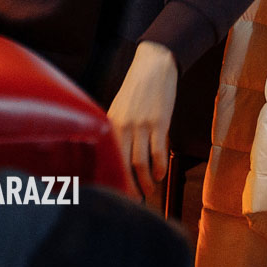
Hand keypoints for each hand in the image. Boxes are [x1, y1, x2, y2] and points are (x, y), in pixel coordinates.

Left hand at [107, 40, 178, 203]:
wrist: (153, 66)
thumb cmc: (136, 91)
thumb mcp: (120, 109)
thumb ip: (117, 131)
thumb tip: (117, 158)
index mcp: (110, 124)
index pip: (107, 158)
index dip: (110, 178)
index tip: (112, 193)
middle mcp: (123, 126)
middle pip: (123, 165)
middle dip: (128, 187)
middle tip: (133, 200)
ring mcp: (141, 125)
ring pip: (140, 163)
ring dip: (145, 182)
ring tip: (148, 191)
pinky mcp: (159, 122)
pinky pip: (158, 152)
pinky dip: (159, 168)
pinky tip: (159, 175)